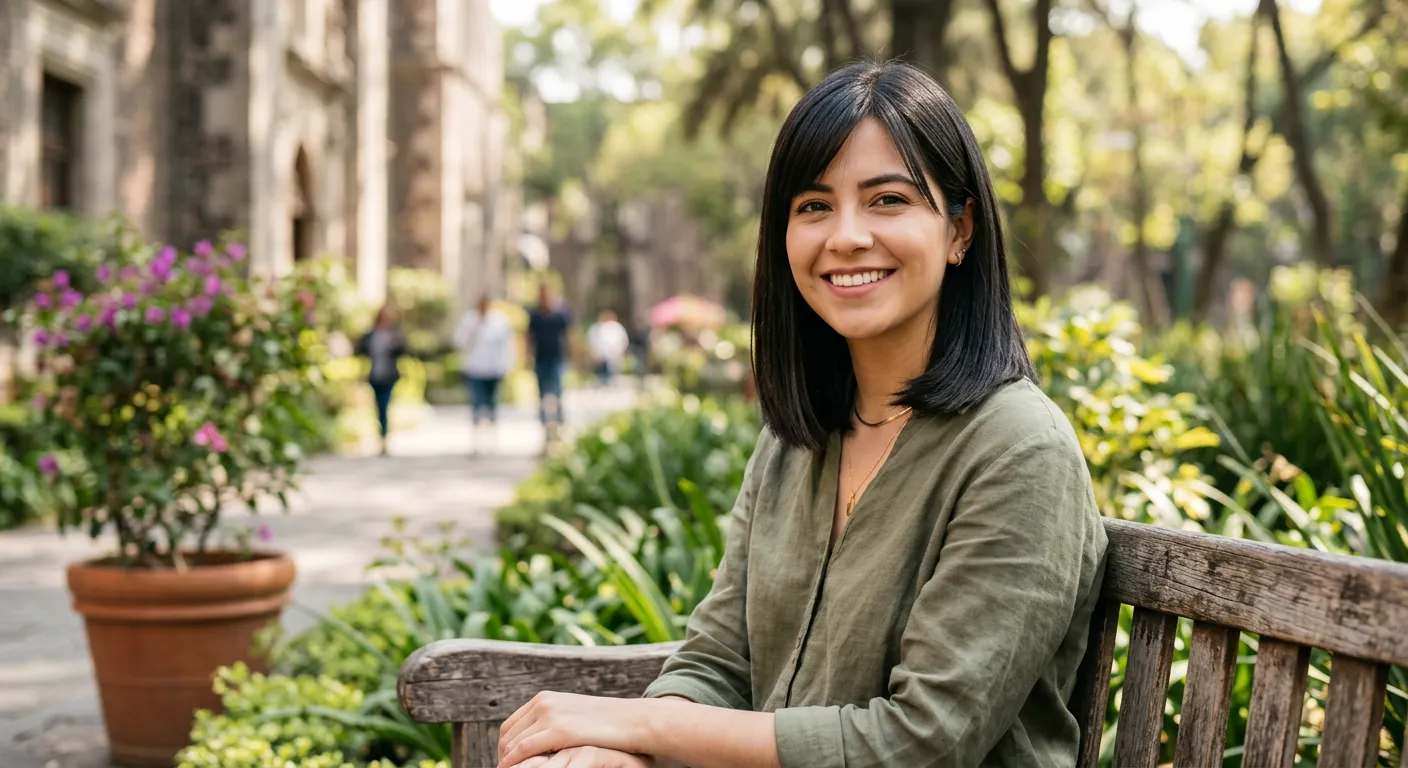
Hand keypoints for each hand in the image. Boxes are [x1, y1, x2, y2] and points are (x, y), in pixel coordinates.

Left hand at [497, 692, 652, 767]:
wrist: (633, 720)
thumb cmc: (608, 724)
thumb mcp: (575, 718)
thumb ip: (556, 724)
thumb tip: (542, 741)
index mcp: (545, 699)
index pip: (510, 725)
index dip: (504, 747)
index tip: (507, 765)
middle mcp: (544, 703)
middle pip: (507, 735)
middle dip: (503, 757)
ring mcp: (551, 714)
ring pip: (513, 743)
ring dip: (507, 762)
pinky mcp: (559, 729)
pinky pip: (525, 748)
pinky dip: (514, 762)